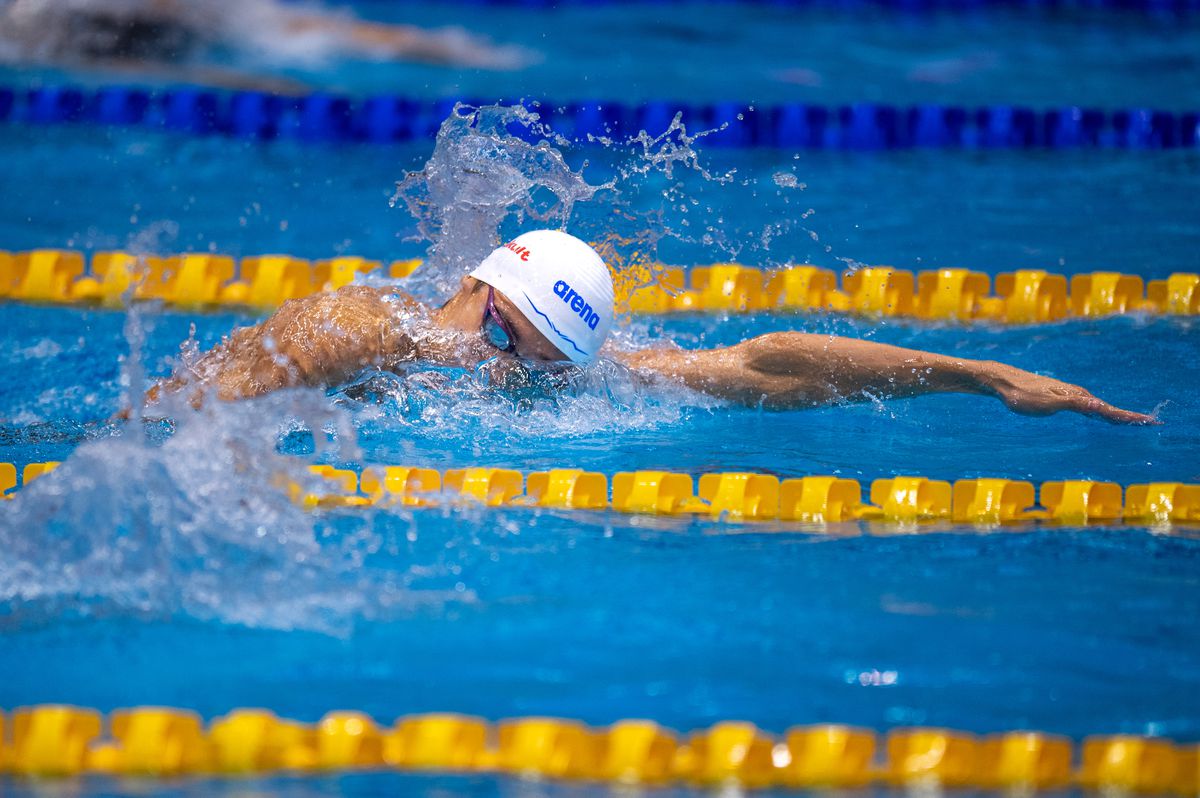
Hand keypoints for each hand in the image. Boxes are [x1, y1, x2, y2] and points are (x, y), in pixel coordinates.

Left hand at [980, 362, 1159, 424]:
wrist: (1002, 381)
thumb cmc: (1022, 395)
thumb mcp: (1048, 404)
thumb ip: (1075, 405)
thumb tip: (1102, 407)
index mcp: (1077, 397)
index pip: (1108, 410)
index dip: (1128, 417)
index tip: (1150, 421)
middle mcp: (1076, 394)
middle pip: (1106, 409)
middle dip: (1127, 416)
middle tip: (1149, 422)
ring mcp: (1067, 394)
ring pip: (1096, 407)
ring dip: (1114, 414)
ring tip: (1130, 420)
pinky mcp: (1058, 396)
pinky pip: (1084, 406)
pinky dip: (1097, 411)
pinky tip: (1097, 413)